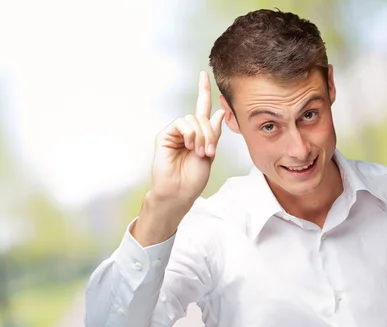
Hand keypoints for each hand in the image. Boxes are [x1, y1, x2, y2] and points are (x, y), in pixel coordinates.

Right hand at [151, 71, 225, 204]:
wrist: (180, 191)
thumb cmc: (193, 178)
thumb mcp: (210, 153)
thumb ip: (214, 132)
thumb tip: (221, 111)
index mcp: (199, 134)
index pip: (201, 108)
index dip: (203, 91)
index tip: (203, 74)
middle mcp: (186, 131)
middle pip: (201, 117)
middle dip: (209, 134)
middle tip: (208, 152)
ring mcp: (175, 133)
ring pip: (192, 119)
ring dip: (201, 136)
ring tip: (199, 153)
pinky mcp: (165, 135)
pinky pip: (181, 124)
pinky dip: (189, 134)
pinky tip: (189, 147)